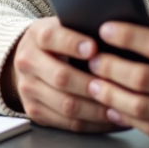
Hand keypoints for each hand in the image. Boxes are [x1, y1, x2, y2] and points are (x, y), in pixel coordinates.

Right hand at [2, 16, 120, 132]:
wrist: (29, 58)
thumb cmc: (60, 39)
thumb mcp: (65, 25)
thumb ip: (84, 27)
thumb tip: (117, 34)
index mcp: (37, 35)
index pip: (51, 38)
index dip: (72, 43)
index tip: (94, 48)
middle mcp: (28, 62)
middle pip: (60, 77)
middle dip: (91, 84)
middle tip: (117, 86)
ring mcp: (29, 89)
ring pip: (66, 104)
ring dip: (96, 108)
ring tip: (120, 106)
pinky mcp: (36, 111)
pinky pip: (68, 123)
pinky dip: (93, 123)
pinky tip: (111, 118)